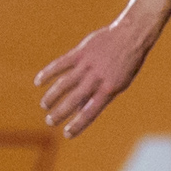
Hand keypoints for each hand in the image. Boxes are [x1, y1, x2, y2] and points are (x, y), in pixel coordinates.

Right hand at [35, 22, 149, 137]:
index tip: (66, 134)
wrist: (132, 36)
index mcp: (109, 89)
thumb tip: (81, 109)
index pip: (90, 112)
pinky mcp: (80, 52)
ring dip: (52, 96)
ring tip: (44, 106)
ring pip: (64, 83)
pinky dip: (48, 73)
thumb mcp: (119, 83)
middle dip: (60, 113)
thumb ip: (100, 95)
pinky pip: (60, 64)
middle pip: (74, 100)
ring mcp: (88, 64)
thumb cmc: (126, 63)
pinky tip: (38, 82)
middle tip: (49, 122)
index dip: (78, 124)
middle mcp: (97, 78)